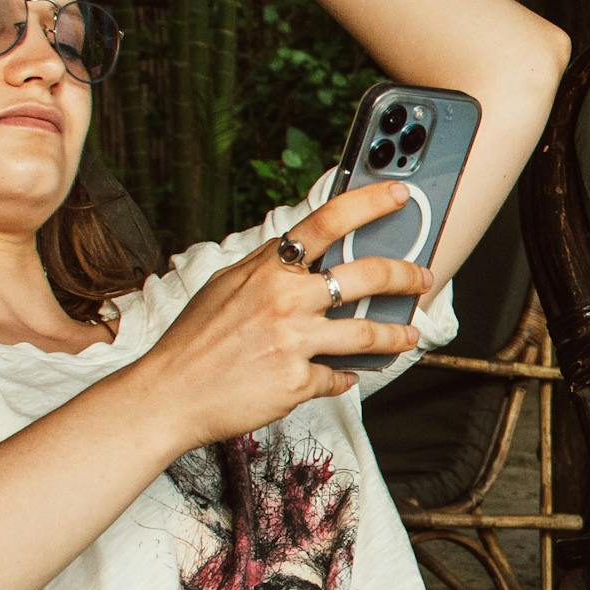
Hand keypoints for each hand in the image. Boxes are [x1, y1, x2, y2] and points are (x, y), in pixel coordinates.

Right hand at [132, 179, 434, 443]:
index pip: (327, 221)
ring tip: (407, 335)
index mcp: (267, 268)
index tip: (399, 195)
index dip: (369, 203)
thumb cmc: (193, 341)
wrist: (168, 394)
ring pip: (367, 333)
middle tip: (421, 278)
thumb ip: (267, 270)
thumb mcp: (225, 287)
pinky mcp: (296, 381)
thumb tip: (301, 260)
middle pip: (365, 276)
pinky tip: (343, 376)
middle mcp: (284, 299)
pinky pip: (337, 377)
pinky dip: (342, 377)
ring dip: (395, 335)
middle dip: (405, 275)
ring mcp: (293, 341)